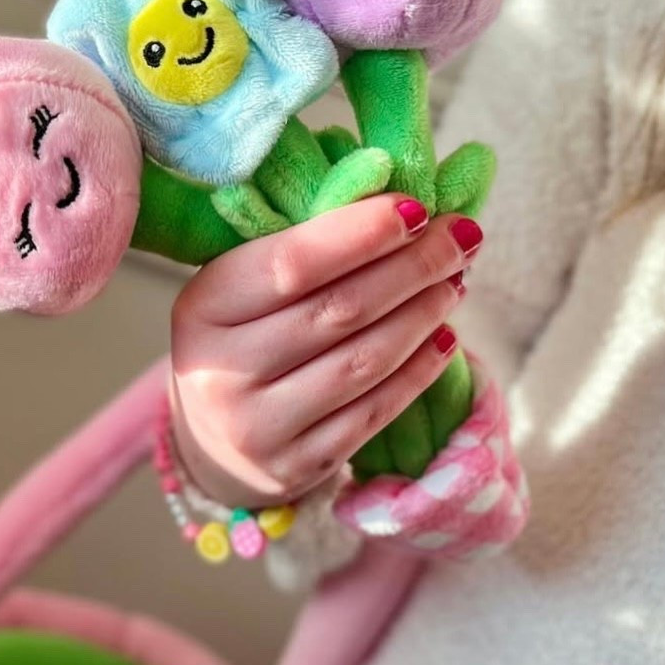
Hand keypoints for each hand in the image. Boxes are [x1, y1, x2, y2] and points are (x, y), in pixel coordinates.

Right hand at [170, 195, 482, 505]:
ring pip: (364, 362)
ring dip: (423, 316)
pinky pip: (373, 412)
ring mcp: (259, 426)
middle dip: (413, 267)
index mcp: (203, 308)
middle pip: (339, 311)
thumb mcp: (244, 291)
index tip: (417, 208)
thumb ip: (301, 247)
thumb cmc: (242, 342)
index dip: (362, 234)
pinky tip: (445, 338)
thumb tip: (396, 198)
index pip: (292, 265)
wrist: (213, 443)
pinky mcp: (296, 466)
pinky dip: (418, 371)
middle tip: (461, 238)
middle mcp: (222, 371)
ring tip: (455, 283)